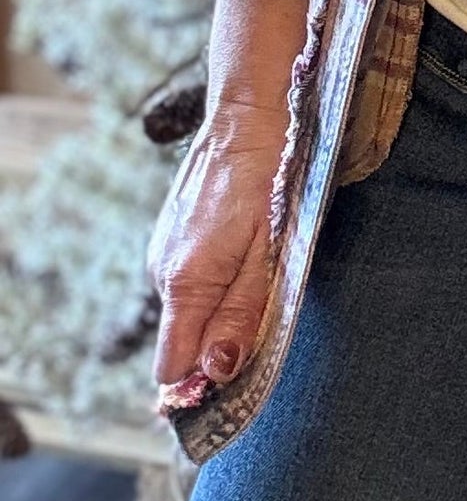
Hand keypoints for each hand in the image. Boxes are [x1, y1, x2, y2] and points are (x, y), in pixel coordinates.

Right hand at [148, 107, 283, 396]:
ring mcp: (161, 253)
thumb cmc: (270, 183)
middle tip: (264, 313)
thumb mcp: (270, 254)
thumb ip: (243, 314)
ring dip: (219, 309)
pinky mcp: (169, 237)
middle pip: (182, 342)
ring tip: (258, 269)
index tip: (236, 381)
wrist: (250, 117)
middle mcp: (162, 272)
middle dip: (218, 344)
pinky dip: (213, 282)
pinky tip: (241, 250)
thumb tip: (218, 372)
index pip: (171, 368)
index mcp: (185, 283)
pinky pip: (188, 282)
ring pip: (189, 311)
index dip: (201, 383)